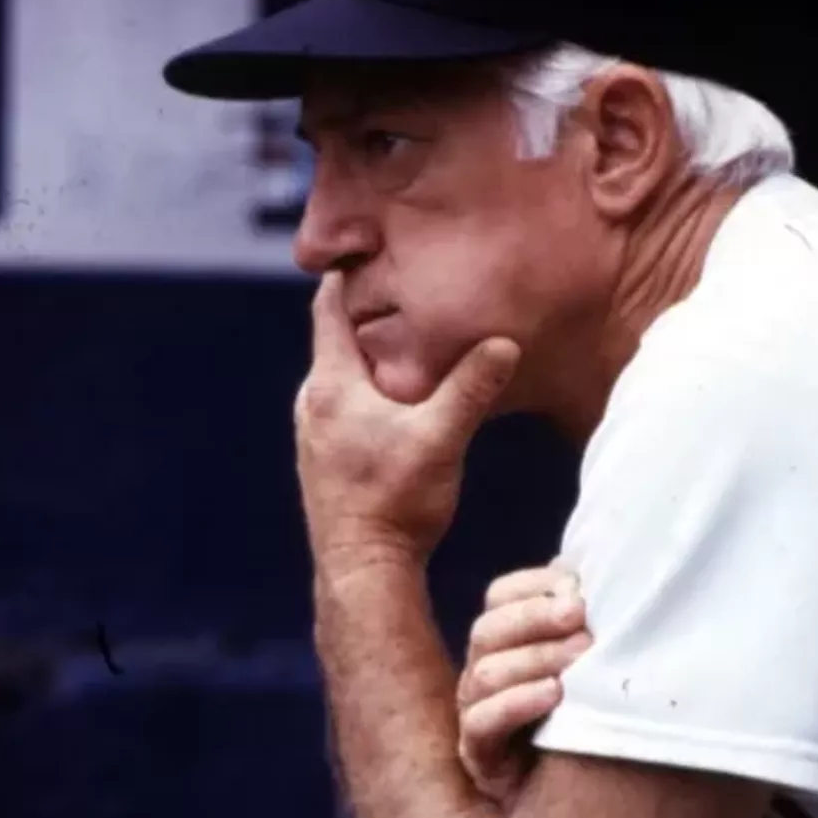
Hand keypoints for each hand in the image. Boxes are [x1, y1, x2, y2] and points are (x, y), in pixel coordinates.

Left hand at [295, 272, 520, 566]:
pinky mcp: (325, 459)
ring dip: (372, 358)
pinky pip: (345, 406)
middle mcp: (313, 402)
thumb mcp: (442, 438)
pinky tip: (400, 402)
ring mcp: (315, 433)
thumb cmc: (396, 503)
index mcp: (331, 384)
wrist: (362, 569)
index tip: (375, 248)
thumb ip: (471, 388)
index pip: (329, 307)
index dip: (350, 274)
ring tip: (411, 342)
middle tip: (409, 291)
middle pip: (336, 338)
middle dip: (371, 315)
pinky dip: (369, 391)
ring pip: (342, 375)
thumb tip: (504, 343)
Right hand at [456, 561, 592, 801]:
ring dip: (535, 658)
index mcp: (507, 642)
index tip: (579, 588)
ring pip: (484, 673)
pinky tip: (554, 694)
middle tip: (583, 618)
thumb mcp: (596, 665)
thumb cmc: (596, 721)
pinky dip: (518, 702)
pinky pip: (481, 724)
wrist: (587, 808)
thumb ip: (590, 625)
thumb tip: (602, 581)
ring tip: (581, 657)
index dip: (533, 587)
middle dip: (537, 617)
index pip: (500, 597)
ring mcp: (477, 715)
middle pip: (488, 630)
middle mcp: (484, 673)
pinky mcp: (481, 756)